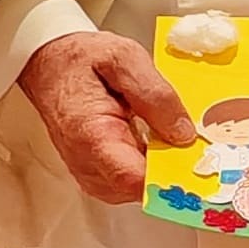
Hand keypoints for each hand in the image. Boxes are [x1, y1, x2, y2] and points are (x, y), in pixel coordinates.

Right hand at [16, 29, 194, 204]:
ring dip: (164, 169)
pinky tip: (161, 143)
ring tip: (175, 138)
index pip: (133, 179)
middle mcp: (87, 162)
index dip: (170, 176)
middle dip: (174, 170)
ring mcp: (90, 172)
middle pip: (142, 189)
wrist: (50, 64)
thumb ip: (155, 94)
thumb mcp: (124, 58)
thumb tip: (183, 132)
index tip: (198, 164)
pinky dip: (152, 167)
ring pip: (140, 189)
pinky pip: (132, 182)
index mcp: (92, 135)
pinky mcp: (96, 173)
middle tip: (198, 145)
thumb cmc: (81, 59)